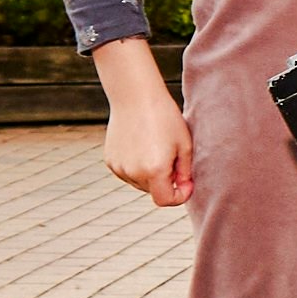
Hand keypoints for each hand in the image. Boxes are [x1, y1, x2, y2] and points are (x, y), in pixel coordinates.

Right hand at [94, 45, 192, 211]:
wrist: (135, 96)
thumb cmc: (165, 118)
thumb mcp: (184, 144)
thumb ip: (185, 172)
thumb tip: (183, 188)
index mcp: (155, 171)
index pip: (166, 201)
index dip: (179, 196)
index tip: (186, 183)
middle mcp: (134, 173)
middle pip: (153, 191)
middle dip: (166, 182)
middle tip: (173, 158)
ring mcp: (119, 167)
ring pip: (140, 183)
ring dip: (151, 175)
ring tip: (156, 148)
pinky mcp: (110, 160)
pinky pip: (128, 172)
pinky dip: (137, 166)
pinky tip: (141, 145)